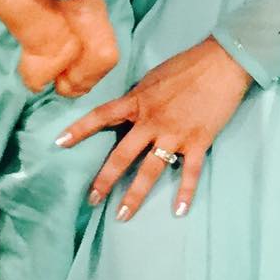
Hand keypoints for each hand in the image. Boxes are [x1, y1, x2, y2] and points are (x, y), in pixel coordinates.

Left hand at [55, 37, 251, 218]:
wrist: (220, 64)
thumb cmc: (186, 66)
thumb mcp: (152, 78)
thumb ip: (139, 98)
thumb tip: (128, 110)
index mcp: (138, 101)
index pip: (102, 116)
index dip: (80, 129)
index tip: (59, 142)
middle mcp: (151, 120)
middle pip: (122, 153)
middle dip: (105, 178)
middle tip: (91, 199)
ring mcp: (174, 133)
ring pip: (150, 170)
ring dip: (136, 195)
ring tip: (123, 215)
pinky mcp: (197, 141)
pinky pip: (189, 172)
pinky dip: (185, 193)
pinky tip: (179, 211)